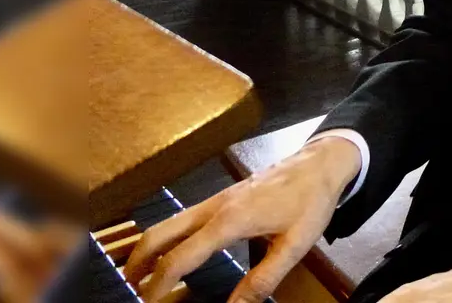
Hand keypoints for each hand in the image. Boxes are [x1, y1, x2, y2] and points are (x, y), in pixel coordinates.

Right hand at [123, 136, 360, 302]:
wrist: (320, 162)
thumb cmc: (310, 202)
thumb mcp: (294, 246)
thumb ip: (263, 279)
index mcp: (228, 222)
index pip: (180, 258)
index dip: (158, 284)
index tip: (146, 302)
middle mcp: (213, 208)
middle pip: (160, 233)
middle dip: (138, 261)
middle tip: (131, 288)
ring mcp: (216, 200)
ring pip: (169, 223)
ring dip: (150, 247)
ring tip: (142, 275)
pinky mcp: (222, 197)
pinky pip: (184, 218)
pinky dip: (168, 237)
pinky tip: (174, 251)